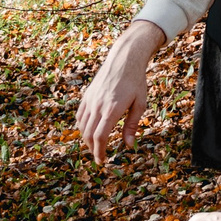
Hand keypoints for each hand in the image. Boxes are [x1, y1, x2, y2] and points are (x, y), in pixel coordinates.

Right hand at [77, 19, 163, 163]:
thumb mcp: (140, 103)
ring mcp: (91, 99)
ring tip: (95, 146)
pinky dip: (82, 126)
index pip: (100, 136)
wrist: (124, 59)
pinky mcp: (87, 95)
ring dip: (87, 139)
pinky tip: (88, 131)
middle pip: (89, 134)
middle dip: (93, 149)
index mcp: (112, 109)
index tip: (101, 161)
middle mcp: (98, 105)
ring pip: (82, 126)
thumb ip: (132, 125)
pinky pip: (80, 115)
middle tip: (99, 157)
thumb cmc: (136, 81)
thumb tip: (128, 145)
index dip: (99, 152)